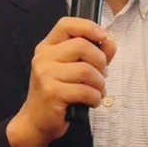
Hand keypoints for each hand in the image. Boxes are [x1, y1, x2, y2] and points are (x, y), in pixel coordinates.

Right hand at [6, 17, 117, 146]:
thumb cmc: (59, 93)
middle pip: (82, 46)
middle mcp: (43, 57)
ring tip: (97, 91)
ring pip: (86, 70)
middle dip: (100, 62)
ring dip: (100, 84)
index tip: (104, 37)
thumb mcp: (74, 69)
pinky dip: (95, 97)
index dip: (88, 27)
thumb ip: (94, 54)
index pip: (66, 24)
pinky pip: (85, 90)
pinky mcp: (52, 92)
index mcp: (48, 47)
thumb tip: (111, 41)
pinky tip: (92, 102)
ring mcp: (45, 74)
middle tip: (101, 76)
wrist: (37, 121)